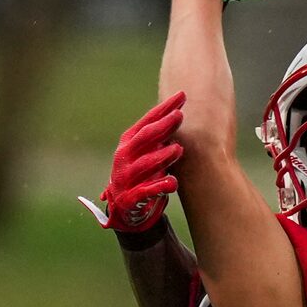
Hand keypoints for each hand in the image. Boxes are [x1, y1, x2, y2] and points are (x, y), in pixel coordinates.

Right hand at [78, 92, 184, 238]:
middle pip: (145, 138)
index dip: (164, 108)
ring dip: (162, 157)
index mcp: (129, 141)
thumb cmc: (143, 176)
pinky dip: (158, 187)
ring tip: (178, 150)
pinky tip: (172, 183)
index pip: (148, 121)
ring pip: (145, 164)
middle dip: (163, 126)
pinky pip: (144, 192)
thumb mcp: (149, 154)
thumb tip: (182, 114)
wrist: (127, 210)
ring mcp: (125, 177)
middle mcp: (124, 156)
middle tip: (180, 116)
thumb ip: (161, 139)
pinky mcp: (129, 198)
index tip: (182, 96)